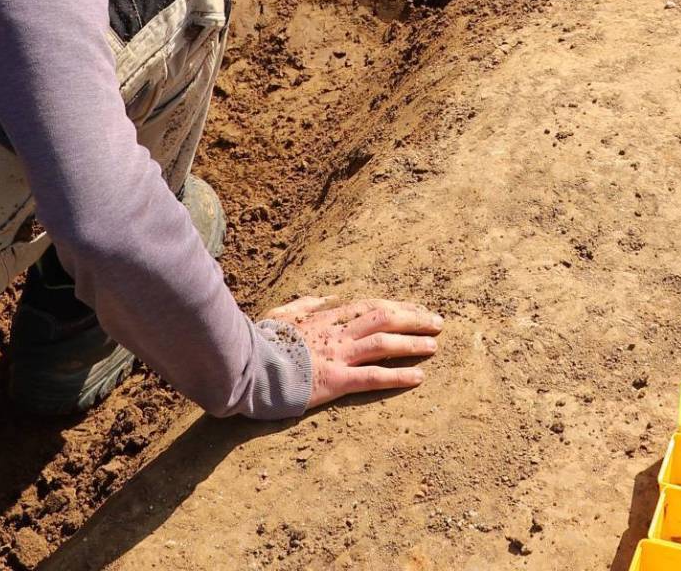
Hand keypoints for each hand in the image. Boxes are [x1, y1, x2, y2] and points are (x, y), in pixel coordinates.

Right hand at [265, 295, 442, 409]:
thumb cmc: (258, 342)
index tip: (416, 309)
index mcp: (325, 318)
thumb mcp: (280, 315)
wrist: (243, 366)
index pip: (369, 307)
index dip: (397, 307)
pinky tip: (418, 377)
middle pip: (384, 319)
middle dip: (414, 319)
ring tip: (435, 345)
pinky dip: (398, 376)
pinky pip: (372, 377)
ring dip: (413, 343)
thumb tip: (325, 298)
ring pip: (384, 343)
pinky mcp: (334, 381)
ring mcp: (336, 356)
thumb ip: (305, 305)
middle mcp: (336, 333)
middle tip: (437, 322)